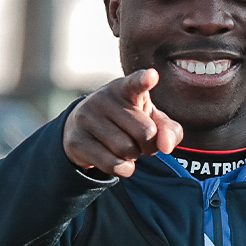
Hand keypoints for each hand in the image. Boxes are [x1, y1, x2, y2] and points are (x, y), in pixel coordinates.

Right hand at [62, 69, 183, 177]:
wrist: (83, 130)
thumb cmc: (128, 122)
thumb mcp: (151, 120)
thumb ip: (170, 130)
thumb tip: (166, 147)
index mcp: (125, 88)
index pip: (135, 83)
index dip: (144, 80)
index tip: (152, 76)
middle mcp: (103, 99)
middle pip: (145, 132)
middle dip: (149, 144)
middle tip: (139, 140)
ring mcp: (86, 118)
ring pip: (128, 150)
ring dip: (134, 156)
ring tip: (125, 146)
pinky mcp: (76, 141)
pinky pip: (113, 164)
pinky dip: (124, 169)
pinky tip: (117, 159)